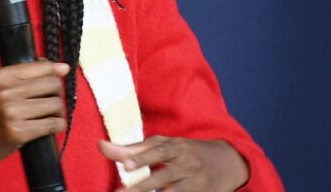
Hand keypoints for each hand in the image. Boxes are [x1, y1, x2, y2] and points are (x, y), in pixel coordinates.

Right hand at [0, 60, 69, 167]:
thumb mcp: (2, 86)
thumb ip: (30, 74)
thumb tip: (64, 67)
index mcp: (2, 76)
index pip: (43, 67)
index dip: (54, 75)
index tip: (54, 83)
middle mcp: (5, 92)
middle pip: (52, 84)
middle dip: (57, 93)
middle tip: (51, 102)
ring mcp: (11, 113)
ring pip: (55, 104)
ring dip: (59, 111)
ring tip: (51, 115)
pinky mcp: (18, 132)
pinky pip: (52, 124)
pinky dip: (58, 125)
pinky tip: (52, 126)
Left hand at [99, 136, 248, 191]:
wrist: (229, 162)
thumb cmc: (187, 151)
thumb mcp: (166, 144)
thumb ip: (134, 148)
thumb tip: (101, 146)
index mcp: (177, 147)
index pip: (158, 152)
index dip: (142, 158)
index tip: (126, 165)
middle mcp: (186, 166)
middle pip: (162, 178)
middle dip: (141, 187)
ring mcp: (195, 185)